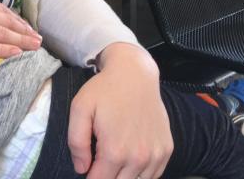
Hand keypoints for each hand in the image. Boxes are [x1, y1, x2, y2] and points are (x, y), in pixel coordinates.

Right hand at [0, 0, 42, 56]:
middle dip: (24, 31)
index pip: (0, 9)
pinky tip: (15, 53)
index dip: (16, 19)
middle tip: (39, 40)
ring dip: (20, 41)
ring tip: (34, 47)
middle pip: (5, 22)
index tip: (27, 27)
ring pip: (1, 34)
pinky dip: (3, 50)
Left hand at [68, 43, 171, 178]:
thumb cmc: (104, 90)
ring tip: (115, 157)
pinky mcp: (166, 150)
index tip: (88, 166)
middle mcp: (139, 157)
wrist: (135, 74)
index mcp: (115, 151)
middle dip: (106, 176)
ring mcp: (156, 155)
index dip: (90, 176)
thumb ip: (76, 142)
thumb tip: (81, 169)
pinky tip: (131, 158)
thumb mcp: (80, 109)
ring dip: (124, 175)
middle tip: (100, 160)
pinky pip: (154, 175)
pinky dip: (141, 172)